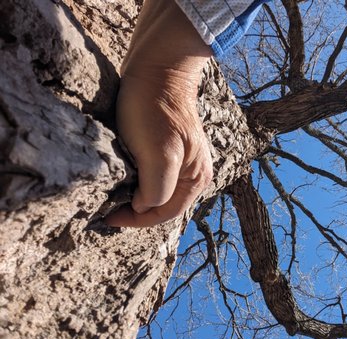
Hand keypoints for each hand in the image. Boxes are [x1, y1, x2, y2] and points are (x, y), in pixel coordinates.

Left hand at [106, 0, 212, 226]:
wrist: (158, 70)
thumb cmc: (157, 109)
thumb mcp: (159, 154)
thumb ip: (157, 188)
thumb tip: (145, 206)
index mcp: (197, 178)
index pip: (166, 213)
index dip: (137, 220)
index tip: (108, 217)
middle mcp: (195, 173)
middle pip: (165, 205)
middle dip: (138, 212)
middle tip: (109, 210)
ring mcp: (184, 160)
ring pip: (160, 191)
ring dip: (138, 199)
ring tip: (115, 197)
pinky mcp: (171, 148)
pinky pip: (156, 175)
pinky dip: (139, 182)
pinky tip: (124, 178)